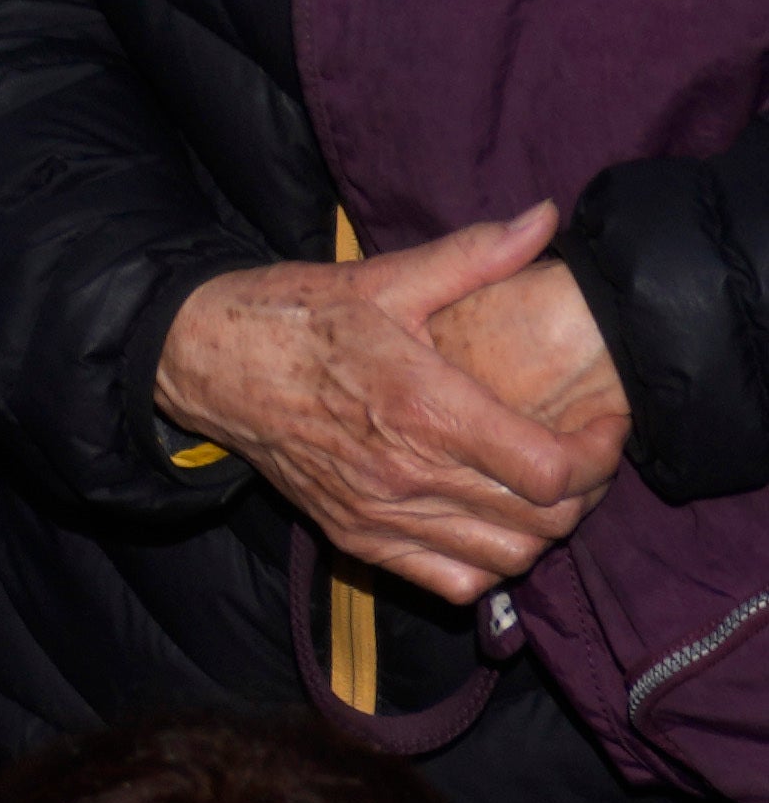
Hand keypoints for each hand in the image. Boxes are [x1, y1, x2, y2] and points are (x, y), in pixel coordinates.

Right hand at [166, 210, 612, 590]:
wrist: (200, 358)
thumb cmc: (294, 315)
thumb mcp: (383, 279)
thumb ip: (473, 255)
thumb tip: (544, 218)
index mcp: (424, 407)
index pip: (551, 470)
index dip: (599, 456)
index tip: (603, 425)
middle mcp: (407, 473)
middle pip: (543, 521)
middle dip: (582, 491)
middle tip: (578, 451)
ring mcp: (380, 514)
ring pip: (507, 559)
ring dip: (540, 530)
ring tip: (536, 487)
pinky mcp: (357, 537)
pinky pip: (455, 584)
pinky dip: (488, 565)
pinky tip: (484, 522)